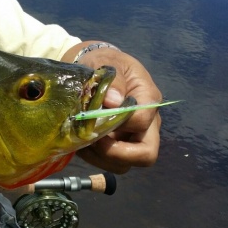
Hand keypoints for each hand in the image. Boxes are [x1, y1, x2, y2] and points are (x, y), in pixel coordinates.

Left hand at [63, 43, 162, 173]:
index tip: (93, 115)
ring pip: (126, 164)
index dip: (117, 123)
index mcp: (148, 99)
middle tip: (92, 141)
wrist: (96, 68)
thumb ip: (111, 79)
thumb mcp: (106, 62)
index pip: (140, 122)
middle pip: (146, 155)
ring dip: (101, 158)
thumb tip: (113, 101)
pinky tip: (79, 142)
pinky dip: (94, 158)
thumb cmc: (104, 63)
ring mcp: (133, 137)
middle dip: (116, 154)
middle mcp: (148, 123)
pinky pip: (111, 163)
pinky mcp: (118, 144)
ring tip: (81, 140)